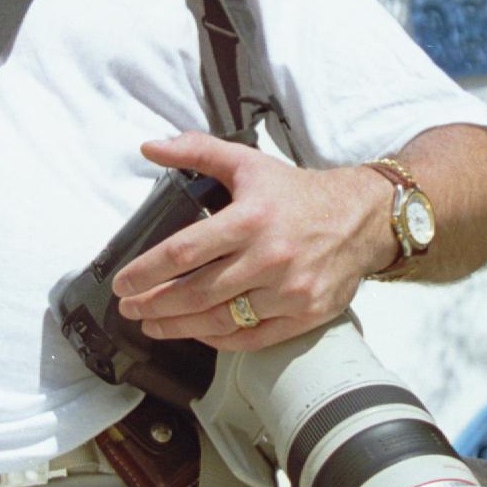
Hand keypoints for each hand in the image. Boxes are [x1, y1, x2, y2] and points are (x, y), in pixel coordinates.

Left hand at [109, 132, 397, 352]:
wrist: (363, 217)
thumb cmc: (297, 192)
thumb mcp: (247, 162)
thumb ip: (197, 152)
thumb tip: (150, 147)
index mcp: (250, 218)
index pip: (184, 252)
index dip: (147, 271)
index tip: (123, 283)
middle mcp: (270, 258)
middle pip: (197, 293)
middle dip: (155, 305)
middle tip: (129, 308)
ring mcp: (290, 291)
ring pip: (221, 321)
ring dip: (178, 327)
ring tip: (152, 324)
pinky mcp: (305, 314)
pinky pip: (252, 338)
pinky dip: (218, 339)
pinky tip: (195, 332)